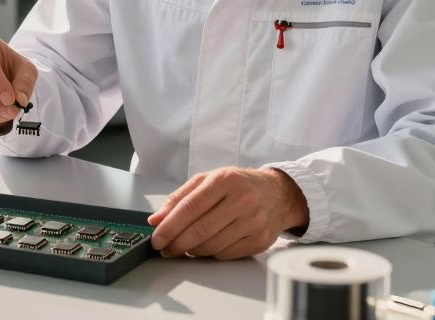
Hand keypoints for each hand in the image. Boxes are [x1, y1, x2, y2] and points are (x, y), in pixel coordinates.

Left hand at [148, 167, 308, 259]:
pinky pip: (226, 254)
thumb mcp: (208, 180)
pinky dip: (210, 254)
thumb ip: (180, 198)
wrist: (278, 194)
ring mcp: (253, 221)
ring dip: (191, 250)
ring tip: (183, 248)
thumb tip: (156, 220)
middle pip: (200, 229)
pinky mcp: (260, 240)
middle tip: (164, 249)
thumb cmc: (238, 185)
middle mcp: (241, 200)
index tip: (156, 238)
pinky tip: (204, 248)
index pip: (190, 207)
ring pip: (212, 245)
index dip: (169, 226)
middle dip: (176, 243)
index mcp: (224, 180)